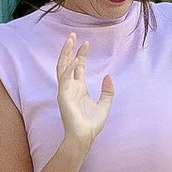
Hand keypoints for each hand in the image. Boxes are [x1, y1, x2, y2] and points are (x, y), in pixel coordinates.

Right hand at [54, 32, 114, 157]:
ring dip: (65, 53)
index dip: (81, 54)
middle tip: (73, 35)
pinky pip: (64, 79)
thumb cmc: (92, 123)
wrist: (84, 136)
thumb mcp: (105, 104)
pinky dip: (68, 69)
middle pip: (69, 63)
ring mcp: (66, 90)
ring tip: (69, 40)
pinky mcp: (63, 95)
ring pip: (62, 67)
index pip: (78, 67)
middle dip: (71, 49)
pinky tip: (74, 60)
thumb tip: (109, 76)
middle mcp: (71, 86)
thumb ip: (108, 91)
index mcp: (79, 88)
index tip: (86, 43)